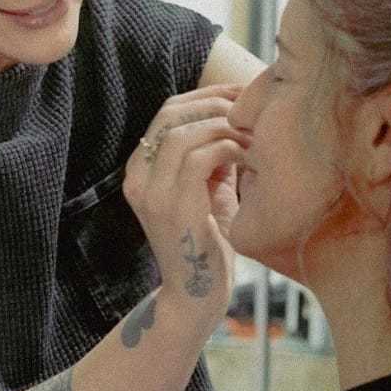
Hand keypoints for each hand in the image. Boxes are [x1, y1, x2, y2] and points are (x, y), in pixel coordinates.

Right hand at [123, 83, 248, 322]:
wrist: (198, 296)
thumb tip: (236, 118)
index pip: (166, 112)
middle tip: (252, 108)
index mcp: (140, 171)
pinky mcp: (172, 207)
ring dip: (225, 127)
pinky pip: (199, 157)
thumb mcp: (208, 190)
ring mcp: (151, 193)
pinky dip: (228, 149)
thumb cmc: (208, 245)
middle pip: (171, 113)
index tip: (240, 95)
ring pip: (184, 132)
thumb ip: (212, 156)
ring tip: (254, 137)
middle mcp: (137, 179)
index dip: (204, 96)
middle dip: (215, 103)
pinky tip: (249, 159)